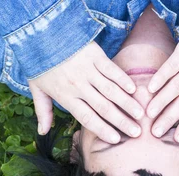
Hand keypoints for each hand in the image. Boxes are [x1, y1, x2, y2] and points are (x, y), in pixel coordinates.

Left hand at [28, 42, 143, 143]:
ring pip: (111, 90)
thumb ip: (43, 112)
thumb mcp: (37, 89)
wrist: (41, 32)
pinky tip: (134, 90)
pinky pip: (111, 70)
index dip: (102, 129)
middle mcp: (78, 86)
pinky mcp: (94, 55)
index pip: (87, 117)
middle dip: (121, 121)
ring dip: (127, 103)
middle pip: (103, 108)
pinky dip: (123, 80)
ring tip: (141, 115)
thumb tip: (42, 132)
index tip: (116, 140)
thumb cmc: (39, 64)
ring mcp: (88, 70)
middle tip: (136, 132)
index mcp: (66, 96)